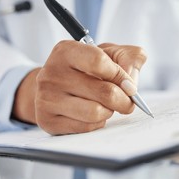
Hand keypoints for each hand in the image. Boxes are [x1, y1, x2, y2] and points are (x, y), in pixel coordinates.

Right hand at [12, 40, 146, 134]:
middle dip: (123, 100)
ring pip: (95, 113)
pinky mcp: (48, 121)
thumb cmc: (88, 70)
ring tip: (106, 106)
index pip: (99, 62)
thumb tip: (130, 82)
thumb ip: (130, 57)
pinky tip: (92, 114)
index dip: (120, 76)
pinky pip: (86, 127)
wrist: (56, 88)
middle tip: (126, 101)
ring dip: (109, 111)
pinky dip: (97, 123)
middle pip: (104, 92)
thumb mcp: (110, 54)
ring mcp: (47, 99)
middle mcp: (52, 74)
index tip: (129, 84)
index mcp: (66, 51)